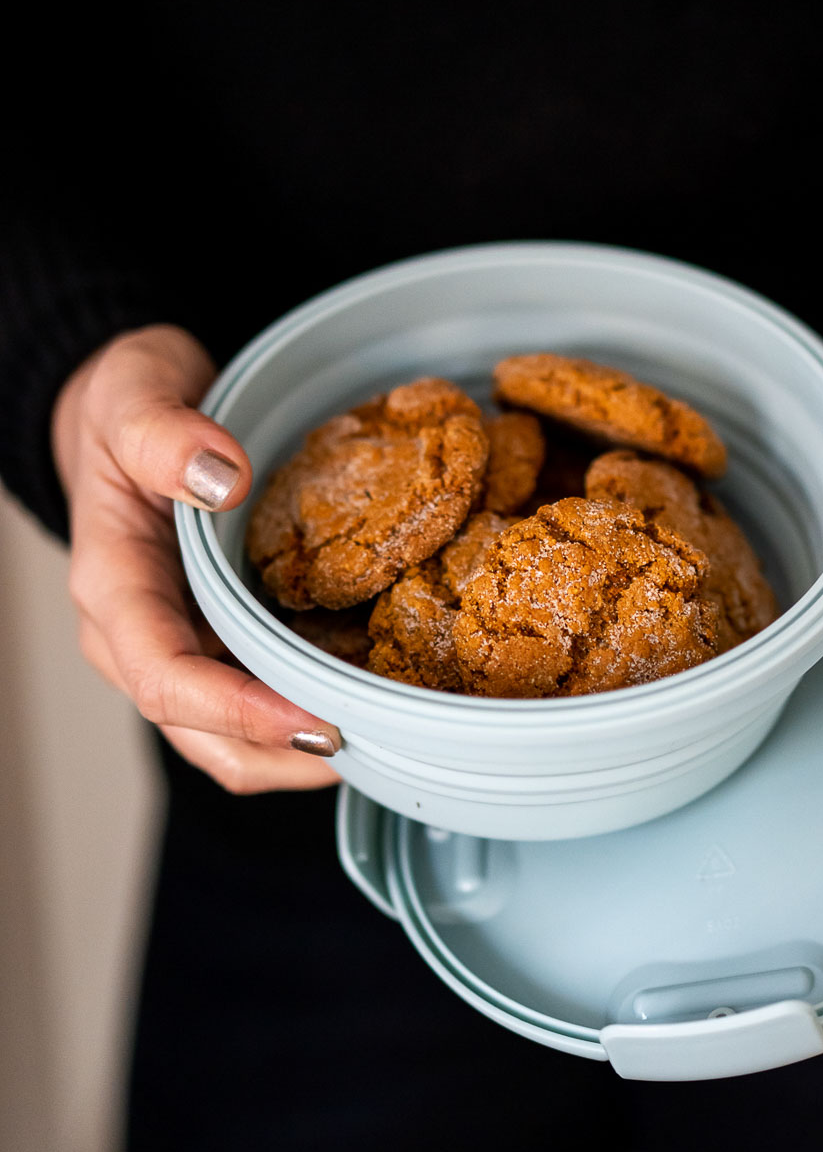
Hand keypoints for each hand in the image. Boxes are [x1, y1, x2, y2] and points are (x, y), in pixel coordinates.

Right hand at [52, 324, 341, 792]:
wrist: (129, 413)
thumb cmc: (128, 406)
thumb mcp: (135, 394)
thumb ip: (164, 433)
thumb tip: (220, 477)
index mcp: (113, 588)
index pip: (164, 678)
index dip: (238, 711)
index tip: (313, 719)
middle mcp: (137, 639)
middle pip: (202, 734)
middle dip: (284, 754)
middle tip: (373, 742)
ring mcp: (177, 648)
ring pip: (229, 743)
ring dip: (298, 757)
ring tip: (380, 742)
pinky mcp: (213, 645)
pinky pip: (253, 707)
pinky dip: (303, 720)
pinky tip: (365, 703)